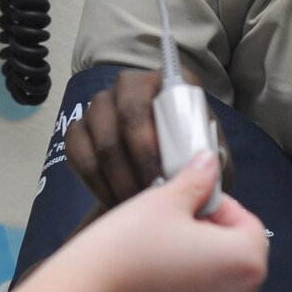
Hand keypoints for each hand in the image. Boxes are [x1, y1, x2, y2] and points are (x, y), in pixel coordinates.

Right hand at [66, 68, 233, 208]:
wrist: (158, 176)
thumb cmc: (189, 163)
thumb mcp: (210, 161)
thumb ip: (213, 161)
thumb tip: (208, 165)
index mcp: (169, 83)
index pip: (163, 96)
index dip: (164, 137)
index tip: (167, 179)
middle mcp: (131, 85)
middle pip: (129, 115)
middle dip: (141, 163)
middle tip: (152, 198)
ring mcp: (100, 106)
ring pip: (103, 141)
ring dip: (121, 181)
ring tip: (138, 209)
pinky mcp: (78, 131)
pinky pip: (81, 158)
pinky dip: (99, 187)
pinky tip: (115, 204)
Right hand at [66, 153, 266, 291]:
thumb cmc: (121, 253)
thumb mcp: (162, 201)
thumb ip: (196, 181)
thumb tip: (208, 166)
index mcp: (244, 263)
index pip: (249, 225)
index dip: (219, 209)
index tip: (191, 206)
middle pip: (234, 263)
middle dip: (208, 244)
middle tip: (168, 232)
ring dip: (195, 278)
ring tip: (154, 263)